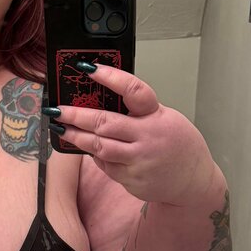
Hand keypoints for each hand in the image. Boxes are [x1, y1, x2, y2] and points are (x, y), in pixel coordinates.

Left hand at [45, 64, 216, 205]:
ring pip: (100, 147)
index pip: (132, 90)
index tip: (87, 68)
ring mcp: (139, 161)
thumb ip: (139, 113)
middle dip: (76, 115)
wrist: (194, 181)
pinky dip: (97, 156)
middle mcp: (148, 137)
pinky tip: (90, 150)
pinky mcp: (132, 180)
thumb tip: (103, 104)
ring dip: (77, 137)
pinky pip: (106, 166)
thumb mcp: (167, 119)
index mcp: (157, 116)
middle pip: (105, 123)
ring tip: (61, 128)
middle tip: (56, 110)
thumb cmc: (179, 146)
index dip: (109, 77)